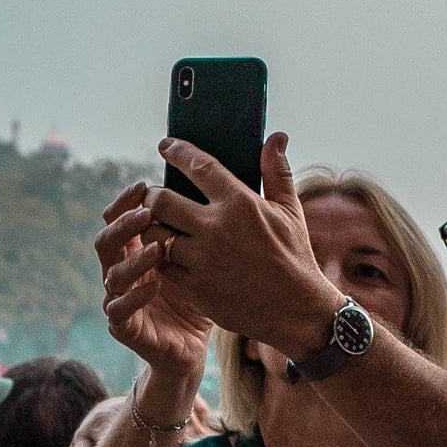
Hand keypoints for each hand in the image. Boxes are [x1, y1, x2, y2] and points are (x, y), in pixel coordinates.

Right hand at [96, 182, 212, 380]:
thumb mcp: (203, 258)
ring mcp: (120, 299)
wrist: (193, 346)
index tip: (144, 184)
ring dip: (133, 258)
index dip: (126, 201)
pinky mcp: (124, 327)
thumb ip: (201, 228)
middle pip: (107, 241)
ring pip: (113, 273)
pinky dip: (135, 296)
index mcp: (136, 251)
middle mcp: (122, 272)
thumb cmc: (198, 296)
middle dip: (124, 224)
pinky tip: (154, 285)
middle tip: (147, 212)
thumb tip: (218, 186)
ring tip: (158, 247)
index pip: (120, 218)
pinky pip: (120, 309)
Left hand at [141, 134, 339, 360]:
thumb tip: (277, 137)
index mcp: (240, 204)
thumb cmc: (294, 257)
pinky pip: (161, 265)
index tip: (167, 146)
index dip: (178, 152)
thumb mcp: (290, 211)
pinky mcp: (193, 286)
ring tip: (158, 226)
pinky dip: (159, 257)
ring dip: (151, 227)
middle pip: (161, 201)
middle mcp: (216, 228)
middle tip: (155, 196)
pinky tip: (166, 254)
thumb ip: (276, 172)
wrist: (295, 309)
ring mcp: (201, 259)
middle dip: (152, 196)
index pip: (198, 166)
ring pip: (153, 234)